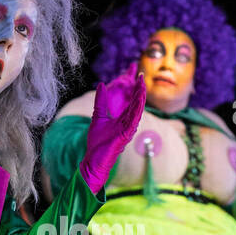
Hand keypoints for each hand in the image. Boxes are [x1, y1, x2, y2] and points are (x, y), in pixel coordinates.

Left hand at [79, 62, 145, 194]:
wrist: (94, 159)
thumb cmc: (97, 142)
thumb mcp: (98, 116)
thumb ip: (101, 102)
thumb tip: (101, 85)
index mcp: (123, 119)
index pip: (132, 102)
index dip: (135, 89)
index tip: (138, 77)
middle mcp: (128, 123)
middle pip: (137, 104)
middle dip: (140, 90)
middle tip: (141, 76)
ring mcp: (129, 129)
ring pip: (137, 110)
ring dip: (140, 97)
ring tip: (141, 84)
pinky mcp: (126, 134)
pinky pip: (134, 118)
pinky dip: (137, 108)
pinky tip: (139, 98)